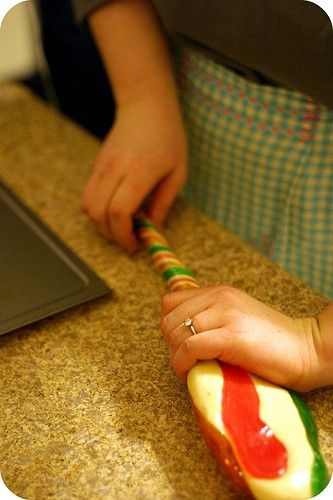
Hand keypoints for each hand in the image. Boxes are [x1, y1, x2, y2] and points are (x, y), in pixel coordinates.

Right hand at [81, 96, 186, 251]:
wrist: (145, 106)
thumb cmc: (168, 138)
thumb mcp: (177, 172)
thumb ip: (163, 203)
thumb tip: (152, 230)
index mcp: (140, 171)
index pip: (119, 210)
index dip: (124, 234)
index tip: (135, 244)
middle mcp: (116, 168)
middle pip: (99, 212)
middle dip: (112, 235)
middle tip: (129, 240)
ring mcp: (102, 166)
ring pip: (88, 206)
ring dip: (101, 225)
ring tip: (121, 227)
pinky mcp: (96, 165)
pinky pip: (87, 195)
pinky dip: (97, 211)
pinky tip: (114, 211)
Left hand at [160, 285, 330, 391]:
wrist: (307, 349)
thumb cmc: (272, 342)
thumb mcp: (237, 319)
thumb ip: (213, 319)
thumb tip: (182, 337)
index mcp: (219, 292)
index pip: (170, 302)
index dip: (170, 326)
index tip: (182, 345)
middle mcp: (219, 298)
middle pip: (169, 320)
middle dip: (171, 346)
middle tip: (187, 362)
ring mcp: (225, 315)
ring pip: (177, 334)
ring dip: (177, 358)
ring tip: (191, 371)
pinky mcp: (231, 336)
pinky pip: (190, 348)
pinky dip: (183, 365)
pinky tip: (192, 375)